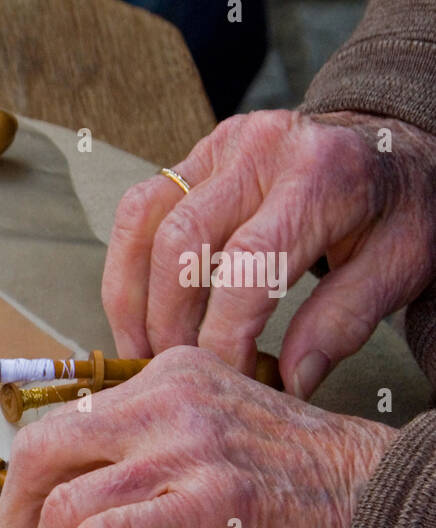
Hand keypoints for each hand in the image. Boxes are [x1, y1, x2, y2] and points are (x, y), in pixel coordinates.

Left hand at [0, 347, 396, 527]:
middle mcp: (170, 397)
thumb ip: (147, 454)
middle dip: (17, 518)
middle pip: (44, 450)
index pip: (64, 423)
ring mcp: (188, 445)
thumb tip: (70, 508)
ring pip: (65, 501)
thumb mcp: (214, 441)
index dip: (32, 486)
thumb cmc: (305, 491)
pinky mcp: (206, 500)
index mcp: (169, 376)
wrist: (387, 513)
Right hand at [102, 109, 435, 396]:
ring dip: (131, 298)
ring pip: (142, 224)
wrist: (389, 148)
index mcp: (322, 176)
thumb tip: (288, 382)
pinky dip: (128, 268)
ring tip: (141, 350)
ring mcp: (219, 145)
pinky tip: (141, 310)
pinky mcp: (194, 154)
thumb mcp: (398, 267)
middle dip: (168, 323)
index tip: (227, 380)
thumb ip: (342, 324)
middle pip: (180, 245)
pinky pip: (138, 212)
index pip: (248, 267)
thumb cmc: (396, 210)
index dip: (225, 336)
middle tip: (176, 374)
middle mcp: (261, 148)